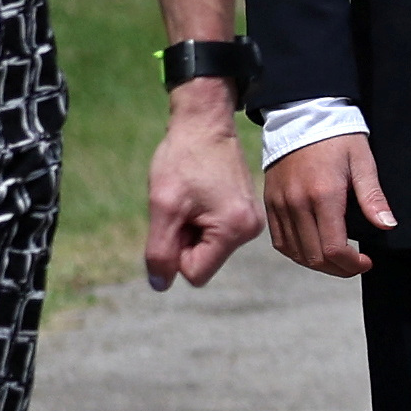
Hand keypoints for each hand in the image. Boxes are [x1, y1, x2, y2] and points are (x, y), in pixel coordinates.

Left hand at [143, 91, 257, 288]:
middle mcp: (250, 231)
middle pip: (202, 261)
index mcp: (234, 230)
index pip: (194, 273)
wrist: (204, 124)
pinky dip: (199, 220)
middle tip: (181, 204)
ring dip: (190, 229)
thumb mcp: (163, 206)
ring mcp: (251, 222)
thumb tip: (159, 285)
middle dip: (184, 239)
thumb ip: (160, 250)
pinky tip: (198, 196)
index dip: (174, 250)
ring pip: (207, 248)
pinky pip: (215, 234)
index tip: (175, 217)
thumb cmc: (182, 160)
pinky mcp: (245, 213)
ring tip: (190, 197)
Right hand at [259, 132, 394, 280]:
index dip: (352, 264)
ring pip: (295, 253)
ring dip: (318, 264)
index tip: (366, 262)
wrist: (302, 116)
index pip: (334, 248)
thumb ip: (373, 197)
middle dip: (339, 269)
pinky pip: (280, 241)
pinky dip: (297, 253)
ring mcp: (280, 205)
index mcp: (323, 195)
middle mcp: (297, 204)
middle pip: (314, 256)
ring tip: (338, 261)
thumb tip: (388, 225)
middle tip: (356, 265)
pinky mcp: (271, 203)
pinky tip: (314, 251)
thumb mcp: (363, 162)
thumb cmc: (339, 138)